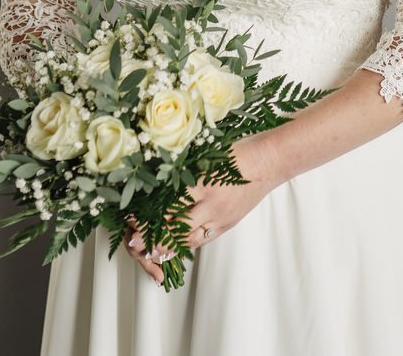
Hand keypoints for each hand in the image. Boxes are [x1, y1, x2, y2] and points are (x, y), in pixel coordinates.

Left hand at [120, 136, 281, 285]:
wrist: (269, 162)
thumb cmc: (238, 153)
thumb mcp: (207, 158)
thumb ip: (186, 173)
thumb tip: (158, 183)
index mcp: (202, 184)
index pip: (169, 206)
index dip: (149, 216)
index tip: (132, 221)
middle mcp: (211, 205)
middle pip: (176, 229)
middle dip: (153, 238)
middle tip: (134, 243)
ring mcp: (220, 218)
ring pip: (189, 239)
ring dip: (168, 246)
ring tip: (150, 250)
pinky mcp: (228, 224)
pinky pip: (203, 239)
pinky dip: (187, 243)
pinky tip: (175, 246)